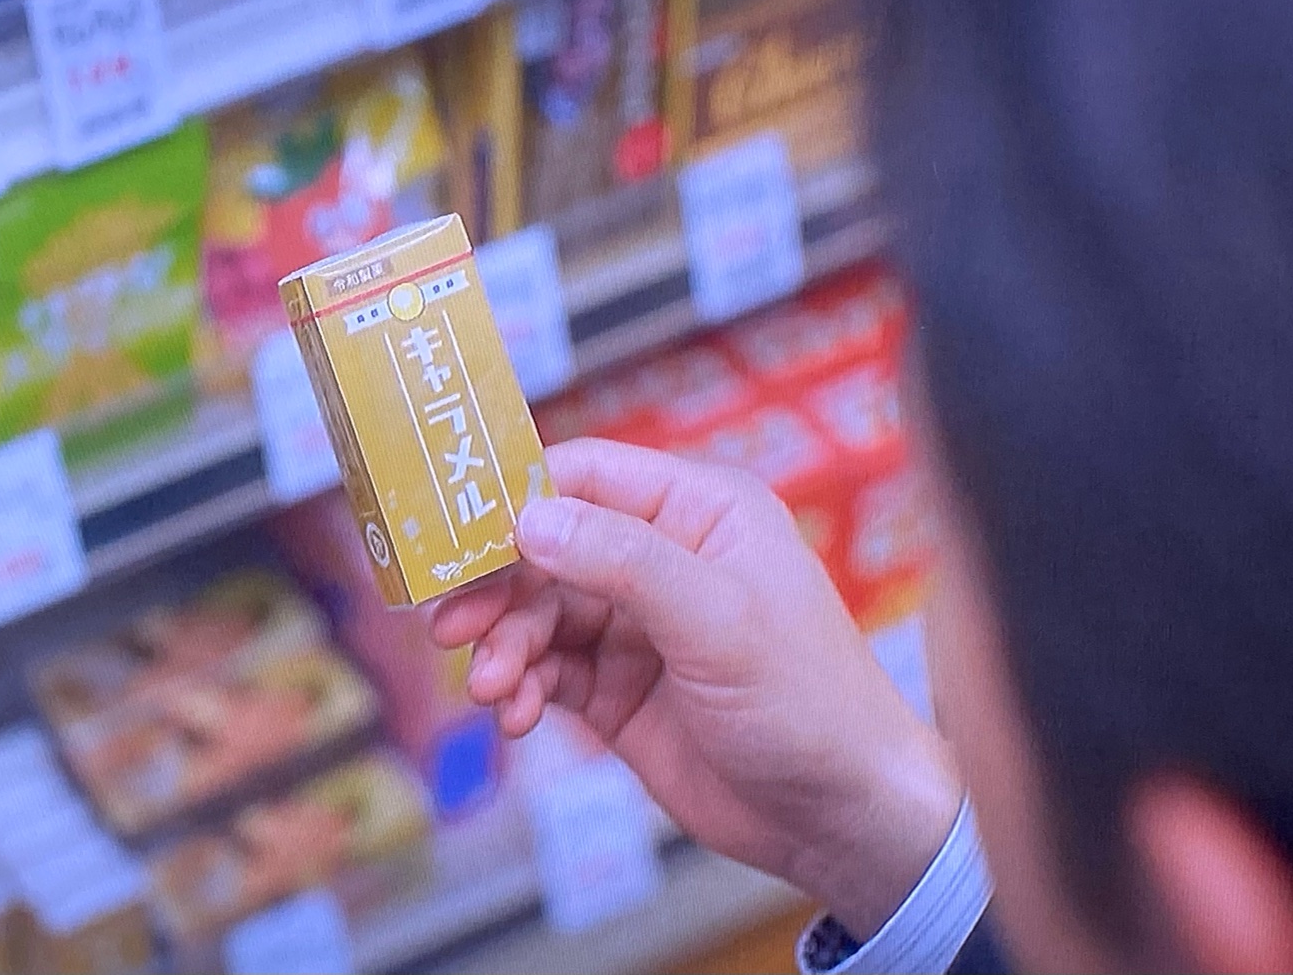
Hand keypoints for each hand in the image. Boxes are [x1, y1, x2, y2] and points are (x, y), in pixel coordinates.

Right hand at [429, 438, 962, 936]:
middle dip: (497, 587)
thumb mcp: (718, 619)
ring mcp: (636, 626)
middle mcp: (663, 558)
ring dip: (503, 646)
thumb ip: (624, 561)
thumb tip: (529, 518)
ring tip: (492, 688)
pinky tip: (514, 713)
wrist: (839, 817)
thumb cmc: (809, 701)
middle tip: (452, 626)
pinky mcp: (617, 690)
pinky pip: (545, 671)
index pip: (586, 475)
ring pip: (537, 614)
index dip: (517, 497)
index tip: (455, 532)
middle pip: (546, 547)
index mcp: (700, 511)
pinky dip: (519, 687)